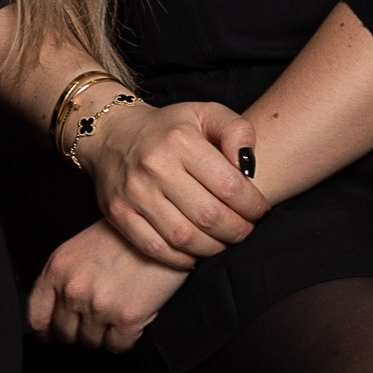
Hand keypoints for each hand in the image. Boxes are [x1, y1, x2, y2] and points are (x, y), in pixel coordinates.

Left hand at [27, 219, 191, 350]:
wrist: (162, 230)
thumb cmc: (122, 238)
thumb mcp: (78, 250)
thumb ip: (60, 281)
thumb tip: (49, 319)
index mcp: (56, 271)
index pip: (36, 318)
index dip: (47, 330)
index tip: (55, 333)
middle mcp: (73, 290)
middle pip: (64, 334)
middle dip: (79, 330)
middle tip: (96, 316)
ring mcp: (99, 306)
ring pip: (91, 342)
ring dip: (103, 334)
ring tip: (117, 311)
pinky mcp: (127, 318)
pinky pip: (117, 346)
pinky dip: (124, 339)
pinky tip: (131, 320)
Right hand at [73, 96, 264, 265]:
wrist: (113, 134)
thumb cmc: (169, 128)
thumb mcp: (207, 113)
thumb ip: (237, 131)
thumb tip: (248, 168)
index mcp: (181, 141)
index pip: (229, 185)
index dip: (252, 205)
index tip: (259, 210)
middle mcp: (155, 166)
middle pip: (209, 216)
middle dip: (237, 230)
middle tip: (245, 229)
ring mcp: (134, 193)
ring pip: (184, 237)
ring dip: (213, 248)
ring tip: (224, 241)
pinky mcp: (118, 214)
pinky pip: (155, 248)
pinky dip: (181, 259)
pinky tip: (195, 253)